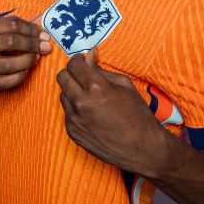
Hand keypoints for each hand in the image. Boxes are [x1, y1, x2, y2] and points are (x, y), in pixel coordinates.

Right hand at [0, 16, 51, 91]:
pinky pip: (7, 81)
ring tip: (36, 58)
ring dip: (28, 61)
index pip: (12, 24)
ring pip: (10, 64)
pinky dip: (21, 76)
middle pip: (12, 41)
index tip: (45, 35)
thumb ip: (15, 27)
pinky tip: (26, 70)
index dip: (32, 29)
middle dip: (33, 44)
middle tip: (46, 47)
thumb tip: (42, 27)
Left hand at [56, 48, 167, 175]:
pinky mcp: (73, 132)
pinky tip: (91, 113)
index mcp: (95, 88)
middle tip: (83, 76)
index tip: (83, 62)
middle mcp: (80, 103)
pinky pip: (67, 113)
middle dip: (72, 73)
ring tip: (90, 97)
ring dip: (72, 91)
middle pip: (62, 77)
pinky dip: (75, 109)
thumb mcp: (124, 85)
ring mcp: (74, 119)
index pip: (73, 65)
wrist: (141, 148)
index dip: (78, 60)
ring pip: (63, 95)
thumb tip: (89, 55)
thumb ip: (102, 69)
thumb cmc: (137, 115)